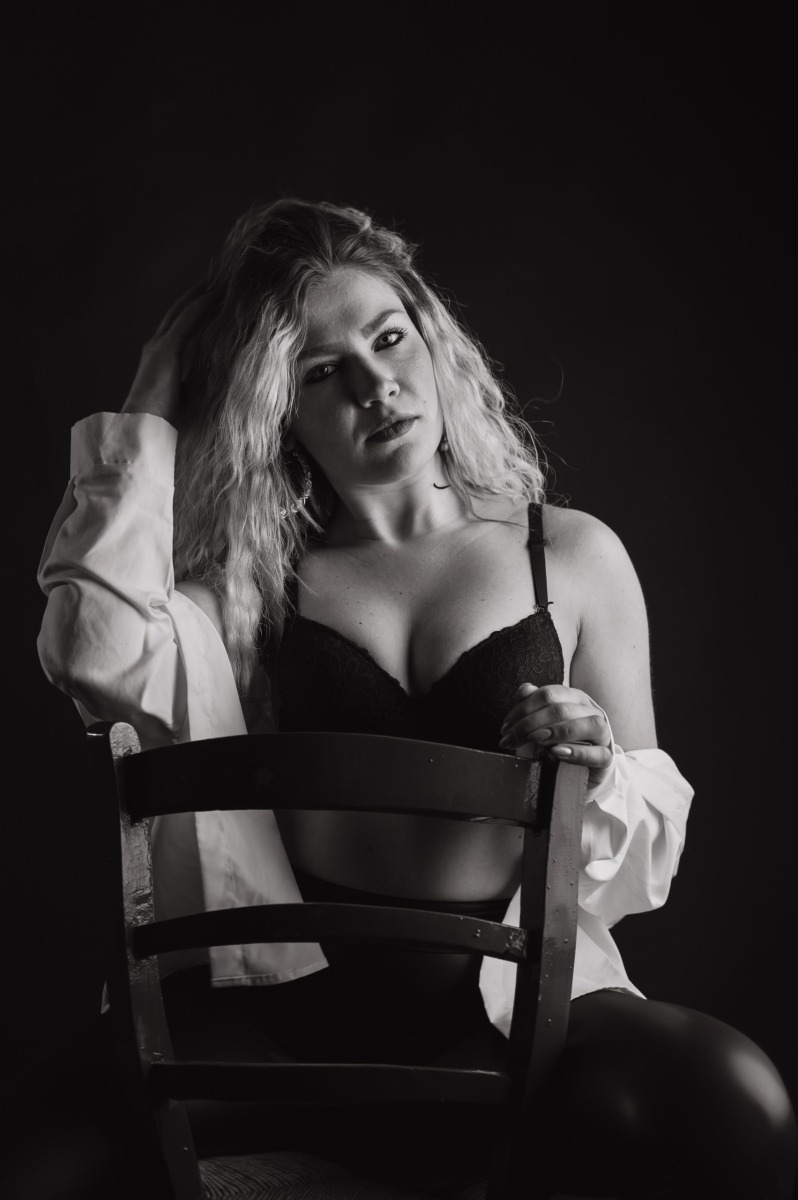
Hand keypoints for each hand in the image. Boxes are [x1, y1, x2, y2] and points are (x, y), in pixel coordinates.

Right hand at [120, 283, 215, 428]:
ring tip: (221, 280)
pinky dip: (202, 305)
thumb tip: (218, 382)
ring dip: (202, 293)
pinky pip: (187, 319)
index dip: (194, 310)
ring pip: (183, 310)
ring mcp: (159, 346)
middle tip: (218, 279)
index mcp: (159, 359)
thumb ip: (196, 383)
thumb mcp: (185, 397)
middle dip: (197, 294)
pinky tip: (216, 294)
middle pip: (179, 311)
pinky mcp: (165, 349)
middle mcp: (156, 346)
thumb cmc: (163, 421)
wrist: (142, 428)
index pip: (179, 327)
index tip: (211, 298)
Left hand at [499, 682, 613, 779]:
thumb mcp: (541, 726)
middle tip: (511, 740)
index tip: (505, 728)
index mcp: (575, 699)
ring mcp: (602, 735)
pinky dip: (577, 753)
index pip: (548, 694)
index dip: (523, 709)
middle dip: (530, 723)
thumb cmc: (559, 745)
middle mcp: (591, 712)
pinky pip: (598, 754)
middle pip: (562, 709)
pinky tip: (557, 753)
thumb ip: (533, 706)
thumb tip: (524, 689)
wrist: (581, 774)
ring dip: (558, 732)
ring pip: (588, 725)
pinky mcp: (606, 758)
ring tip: (536, 741)